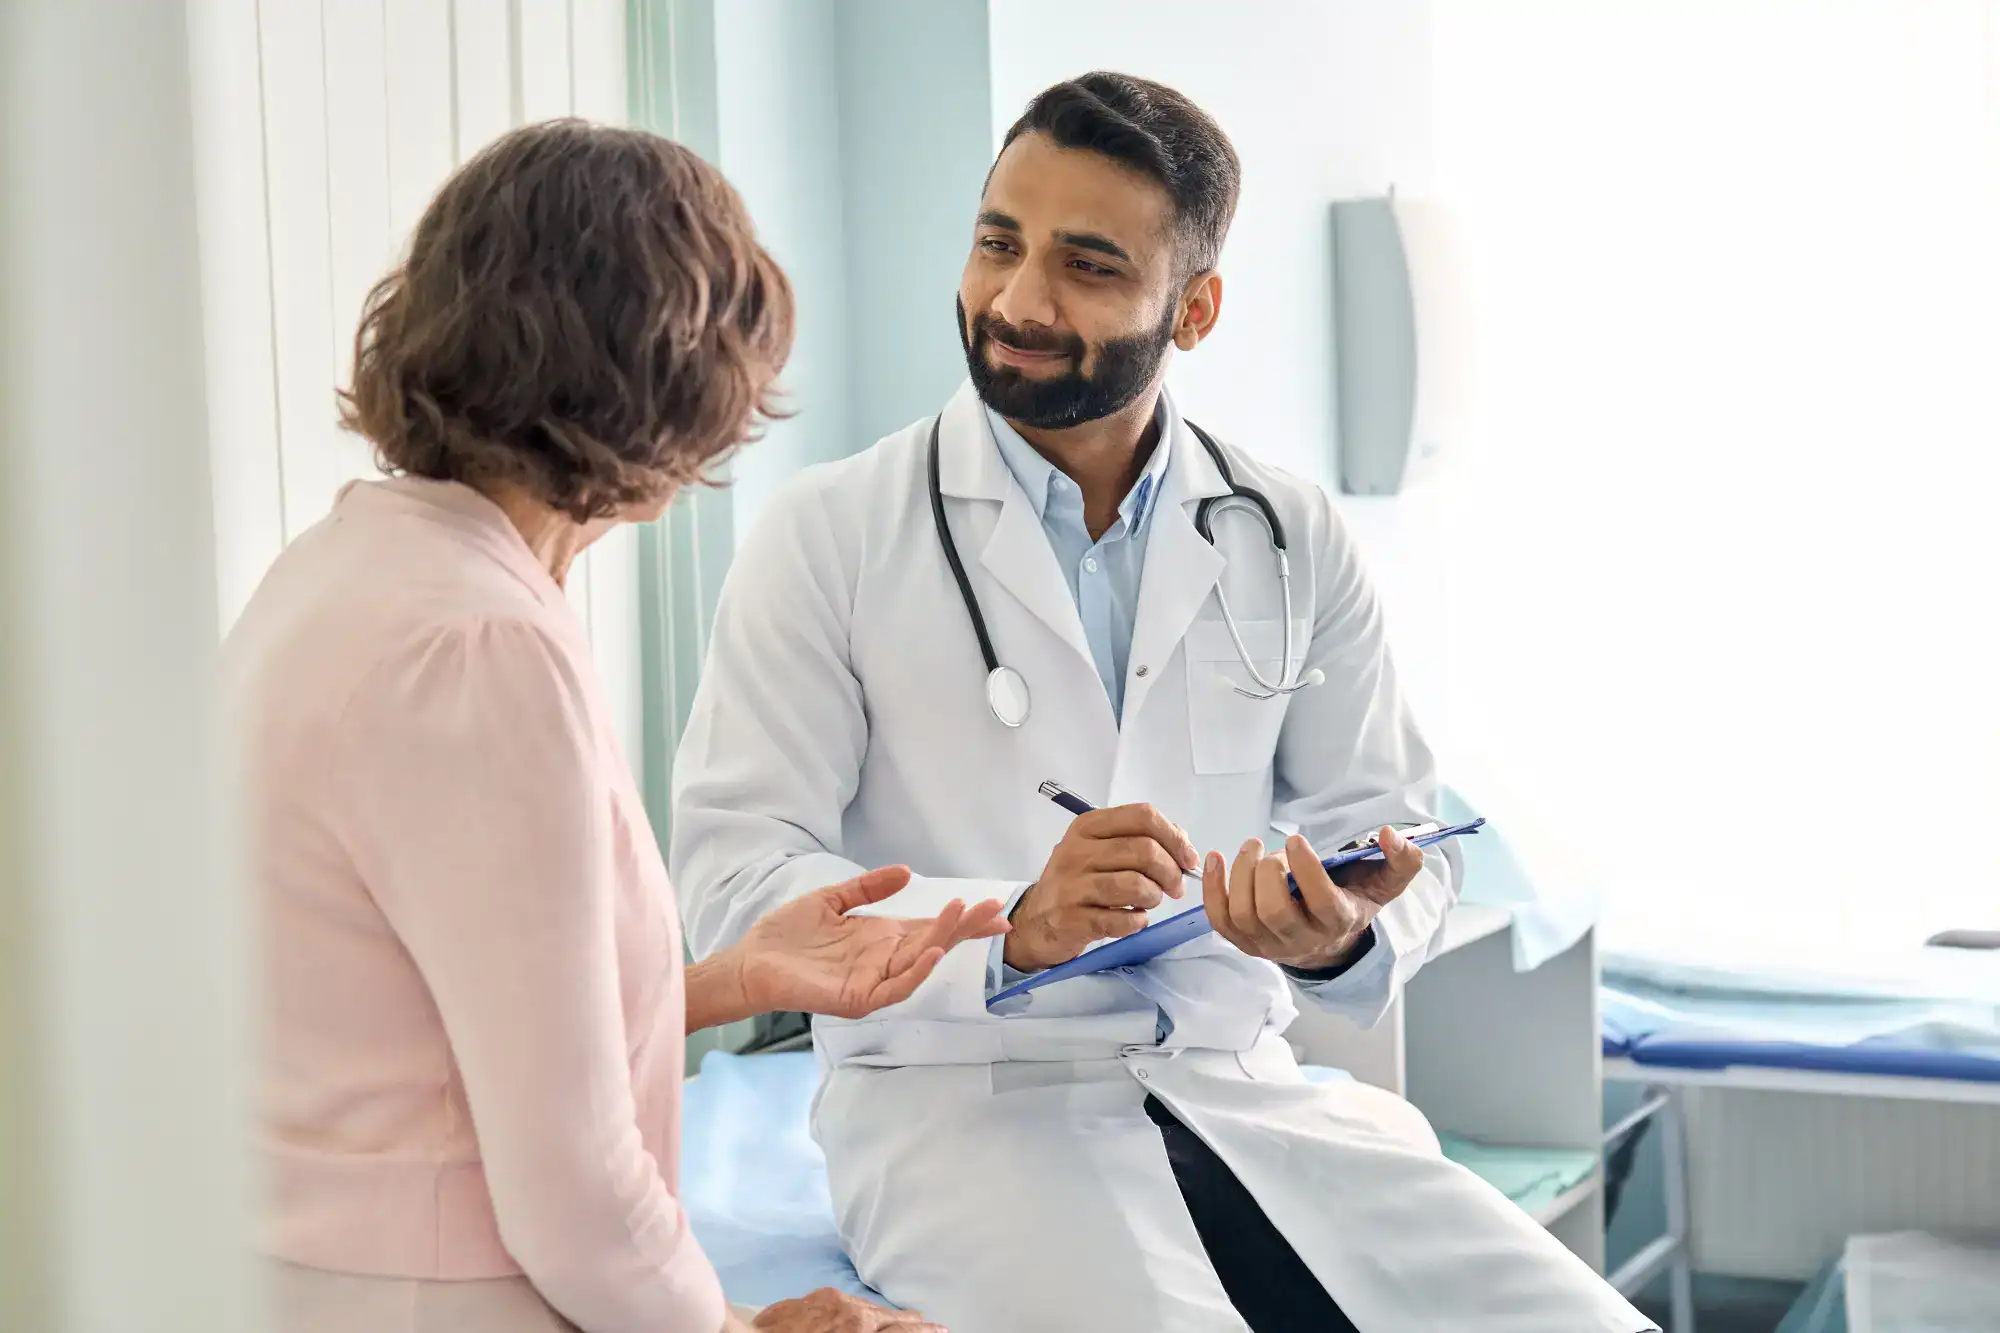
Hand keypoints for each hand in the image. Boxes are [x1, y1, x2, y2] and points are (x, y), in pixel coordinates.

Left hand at [728, 867, 1008, 1018]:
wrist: (751, 962)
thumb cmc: (787, 935)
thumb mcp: (832, 900)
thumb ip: (868, 886)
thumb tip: (907, 872)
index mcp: (882, 940)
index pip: (931, 928)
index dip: (962, 920)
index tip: (995, 908)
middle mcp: (884, 962)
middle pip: (935, 943)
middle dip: (966, 927)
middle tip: (996, 910)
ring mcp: (874, 982)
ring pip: (919, 962)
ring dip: (944, 940)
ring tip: (963, 915)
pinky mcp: (858, 998)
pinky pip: (895, 988)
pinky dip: (916, 971)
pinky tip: (931, 951)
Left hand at [751, 1287, 944, 1331]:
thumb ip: (864, 1329)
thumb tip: (875, 1321)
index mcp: (859, 1331)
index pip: (902, 1332)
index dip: (925, 1331)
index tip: (943, 1328)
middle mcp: (851, 1314)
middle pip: (890, 1318)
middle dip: (913, 1323)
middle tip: (931, 1323)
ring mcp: (830, 1303)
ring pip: (867, 1309)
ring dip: (884, 1317)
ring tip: (901, 1320)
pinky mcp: (810, 1298)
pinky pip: (842, 1303)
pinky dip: (857, 1310)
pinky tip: (858, 1313)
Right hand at [1005, 804, 1198, 971]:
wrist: (1036, 920)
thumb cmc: (1077, 882)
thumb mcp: (1100, 849)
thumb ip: (1140, 838)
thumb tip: (1181, 839)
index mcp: (1087, 827)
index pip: (1142, 816)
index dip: (1174, 837)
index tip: (1188, 858)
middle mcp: (1076, 851)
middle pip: (1144, 850)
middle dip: (1170, 871)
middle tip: (1174, 887)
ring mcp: (1071, 886)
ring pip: (1135, 884)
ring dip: (1154, 897)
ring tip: (1149, 902)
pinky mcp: (1072, 919)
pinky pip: (1122, 919)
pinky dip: (1138, 921)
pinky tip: (1134, 919)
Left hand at [1201, 828, 1424, 969]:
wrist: (1329, 942)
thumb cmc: (1353, 901)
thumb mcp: (1385, 883)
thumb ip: (1402, 860)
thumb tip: (1389, 833)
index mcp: (1337, 922)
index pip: (1320, 902)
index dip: (1306, 870)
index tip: (1297, 840)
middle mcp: (1301, 940)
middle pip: (1274, 912)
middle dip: (1268, 873)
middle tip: (1272, 849)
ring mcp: (1269, 945)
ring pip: (1245, 915)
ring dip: (1240, 875)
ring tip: (1252, 848)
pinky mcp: (1244, 943)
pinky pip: (1220, 920)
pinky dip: (1212, 888)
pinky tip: (1215, 859)